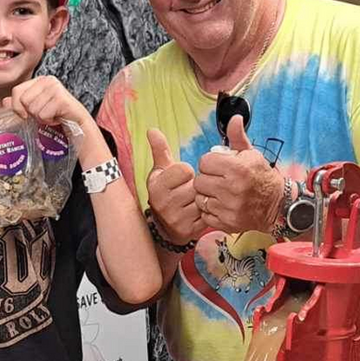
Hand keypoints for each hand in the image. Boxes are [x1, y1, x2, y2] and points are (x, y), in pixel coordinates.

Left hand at [5, 76, 89, 127]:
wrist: (76, 124)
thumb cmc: (55, 115)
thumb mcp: (34, 109)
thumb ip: (19, 104)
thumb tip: (4, 102)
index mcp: (38, 80)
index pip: (16, 91)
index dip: (17, 106)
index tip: (26, 114)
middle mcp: (47, 80)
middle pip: (24, 101)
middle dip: (32, 113)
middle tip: (44, 113)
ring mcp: (55, 87)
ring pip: (33, 109)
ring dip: (41, 118)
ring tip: (52, 115)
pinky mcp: (61, 98)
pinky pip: (43, 114)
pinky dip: (49, 121)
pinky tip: (57, 117)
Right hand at [147, 128, 202, 244]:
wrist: (163, 225)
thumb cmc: (165, 192)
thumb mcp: (161, 171)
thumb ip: (160, 150)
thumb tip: (152, 130)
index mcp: (157, 186)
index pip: (184, 169)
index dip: (186, 172)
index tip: (180, 178)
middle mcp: (163, 203)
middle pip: (195, 185)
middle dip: (195, 186)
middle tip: (188, 190)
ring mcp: (175, 219)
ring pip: (202, 200)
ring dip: (202, 199)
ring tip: (193, 201)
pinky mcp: (188, 231)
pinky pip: (207, 215)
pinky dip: (206, 212)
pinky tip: (197, 212)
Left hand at [193, 115, 284, 233]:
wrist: (277, 205)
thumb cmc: (261, 176)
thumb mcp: (251, 154)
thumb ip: (237, 137)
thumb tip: (235, 118)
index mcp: (237, 169)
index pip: (204, 162)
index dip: (210, 162)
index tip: (219, 166)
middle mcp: (232, 189)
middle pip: (199, 181)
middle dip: (207, 178)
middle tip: (218, 180)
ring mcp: (229, 208)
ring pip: (200, 198)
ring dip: (206, 195)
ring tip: (219, 192)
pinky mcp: (227, 223)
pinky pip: (205, 214)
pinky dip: (210, 210)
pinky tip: (221, 205)